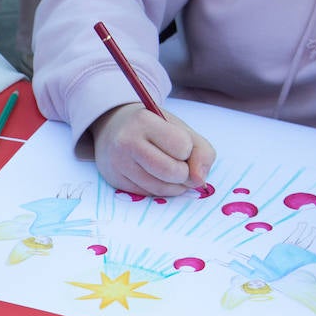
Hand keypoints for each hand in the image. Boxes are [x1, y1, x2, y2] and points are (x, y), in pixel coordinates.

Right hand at [91, 102, 215, 196]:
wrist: (114, 130)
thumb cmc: (154, 129)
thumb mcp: (180, 129)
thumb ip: (202, 152)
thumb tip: (198, 181)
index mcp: (144, 121)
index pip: (183, 147)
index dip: (188, 150)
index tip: (180, 145)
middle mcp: (126, 142)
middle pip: (171, 171)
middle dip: (184, 174)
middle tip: (181, 166)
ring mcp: (117, 163)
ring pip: (160, 188)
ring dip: (174, 186)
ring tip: (172, 173)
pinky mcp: (115, 181)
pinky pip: (148, 194)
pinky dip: (160, 190)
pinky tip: (156, 178)